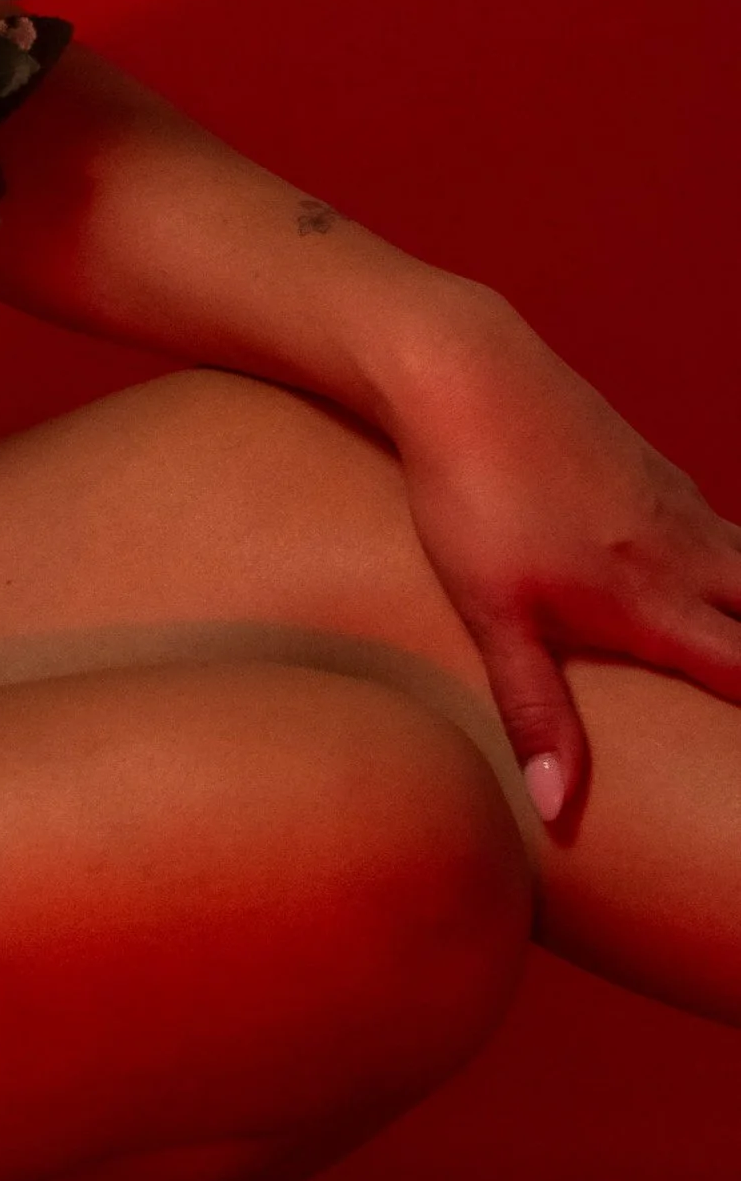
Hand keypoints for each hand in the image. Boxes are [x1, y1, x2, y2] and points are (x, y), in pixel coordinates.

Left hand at [388, 300, 740, 823]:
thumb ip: (534, 709)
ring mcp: (674, 502)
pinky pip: (718, 523)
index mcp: (654, 603)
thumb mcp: (494, 616)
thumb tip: (556, 806)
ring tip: (731, 635)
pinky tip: (714, 570)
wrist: (466, 374)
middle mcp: (684, 554)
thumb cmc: (473, 498)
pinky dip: (731, 557)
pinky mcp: (652, 466)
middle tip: (739, 689)